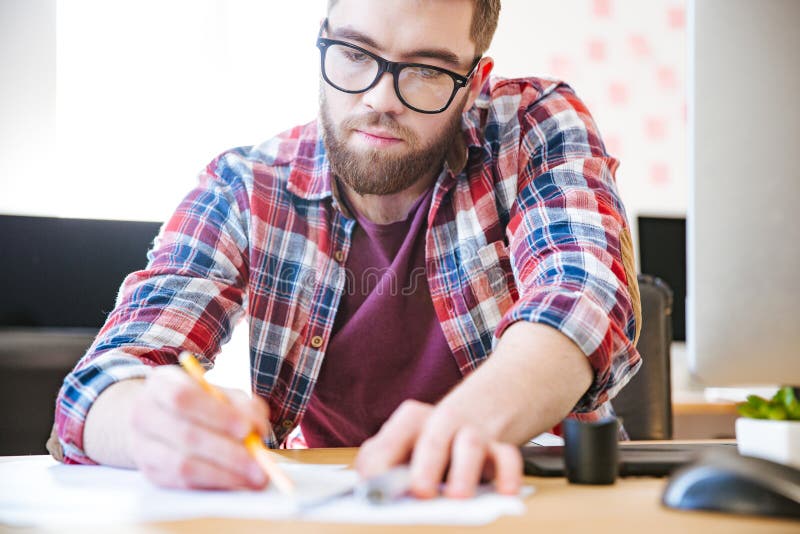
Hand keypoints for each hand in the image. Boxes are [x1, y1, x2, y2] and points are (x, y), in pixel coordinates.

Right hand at [129, 365, 270, 489]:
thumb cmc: (197, 403)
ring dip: (224, 474)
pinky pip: (182, 483)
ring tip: (252, 478)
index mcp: (160, 383)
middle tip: (258, 464)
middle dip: (228, 452)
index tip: (247, 429)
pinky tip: (235, 482)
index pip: (184, 397)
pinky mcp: (150, 473)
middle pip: (186, 435)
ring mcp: (142, 446)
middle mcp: (144, 413)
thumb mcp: (219, 393)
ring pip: (183, 464)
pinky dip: (213, 484)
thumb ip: (243, 405)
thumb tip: (257, 429)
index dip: (217, 414)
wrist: (155, 420)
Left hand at [355, 400, 521, 498]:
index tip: (374, 483)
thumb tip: (366, 481)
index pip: (391, 439)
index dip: (382, 461)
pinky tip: (505, 490)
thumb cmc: (436, 433)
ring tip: (458, 495)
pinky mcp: (500, 445)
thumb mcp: (407, 439)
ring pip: (469, 445)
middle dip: (426, 464)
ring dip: (464, 470)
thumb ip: (383, 458)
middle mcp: (442, 423)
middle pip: (432, 438)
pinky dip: (508, 472)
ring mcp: (473, 432)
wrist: (489, 401)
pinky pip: (508, 455)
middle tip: (420, 490)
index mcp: (411, 421)